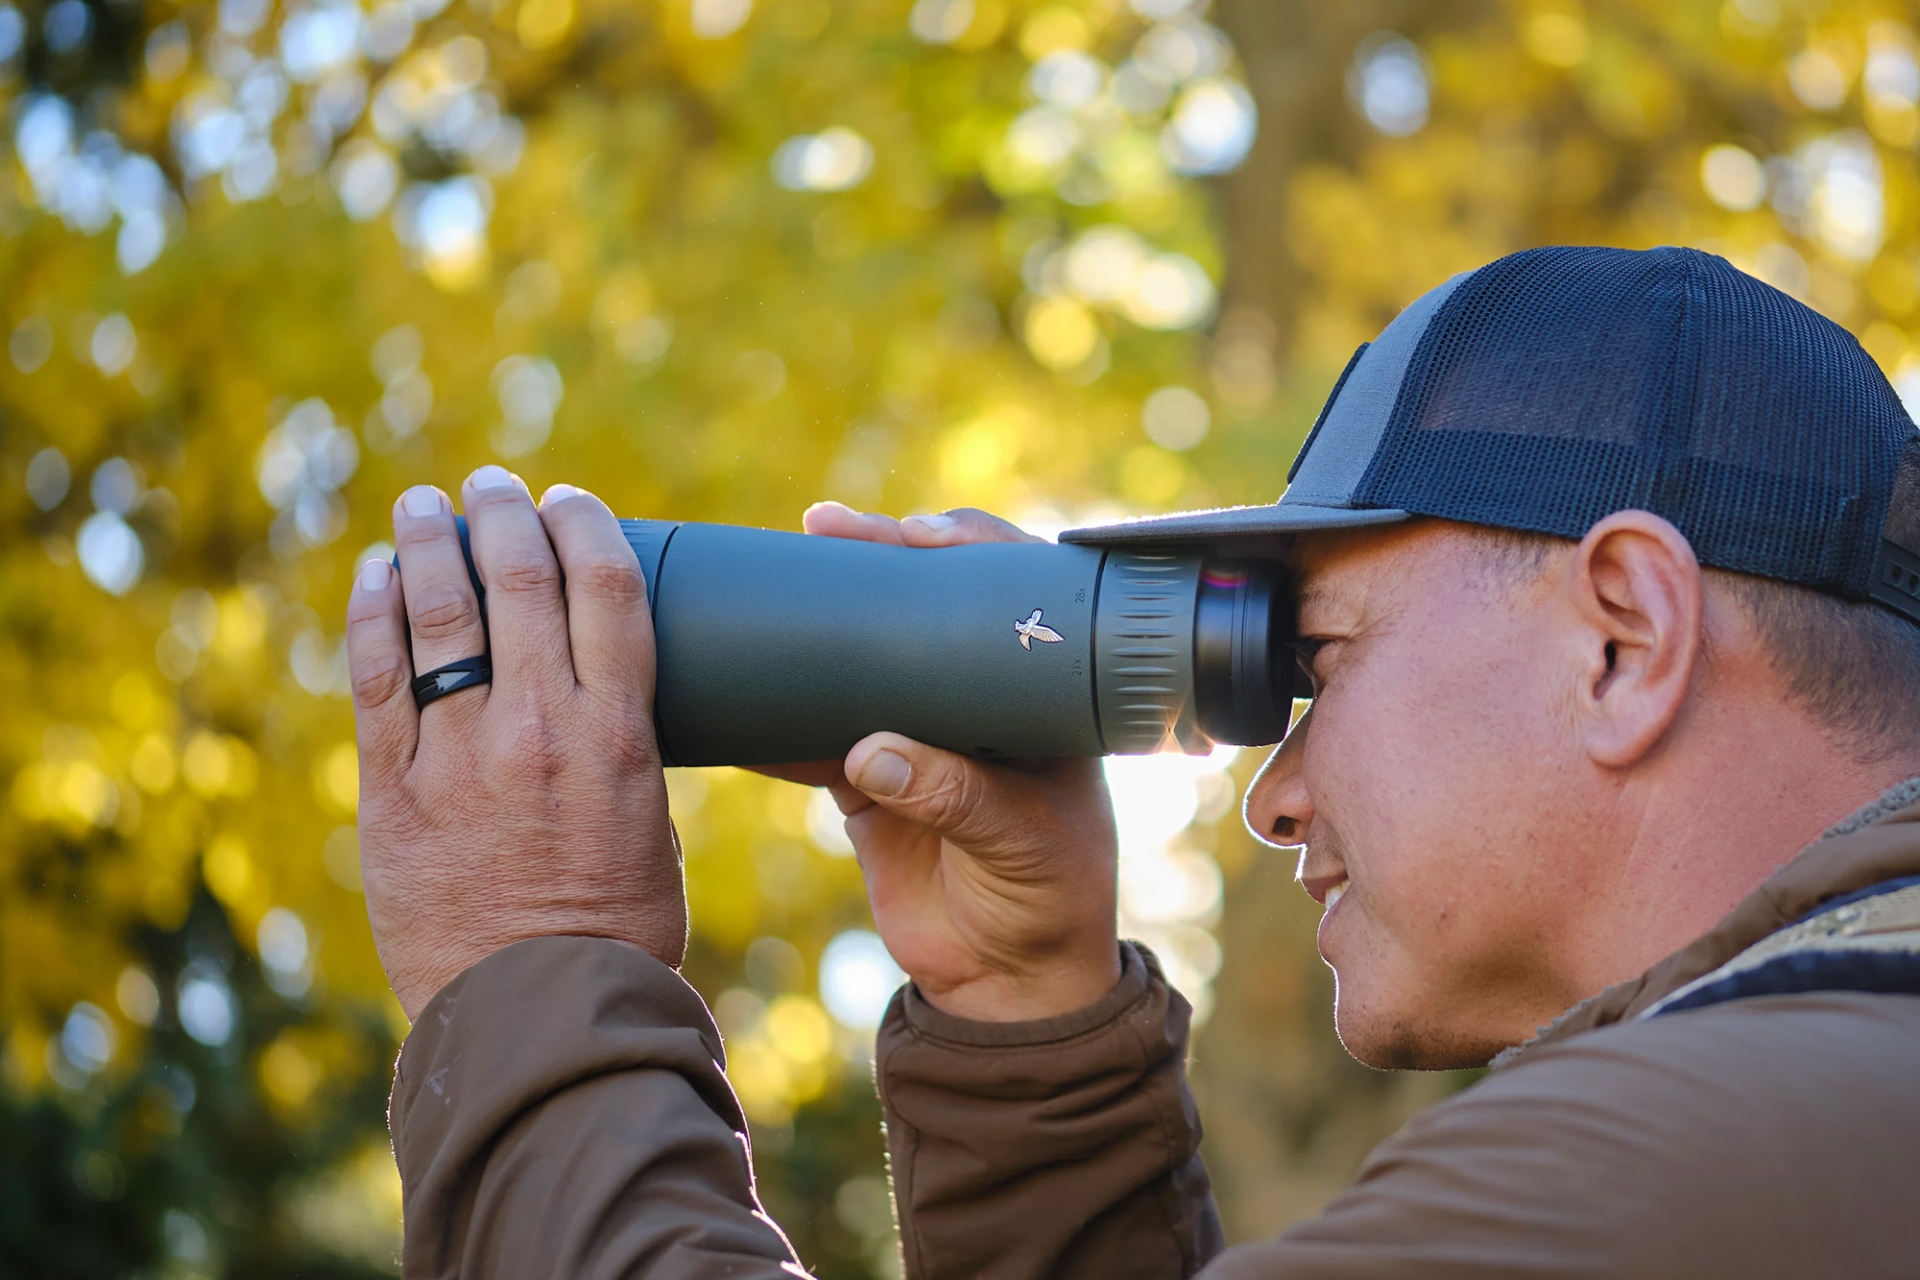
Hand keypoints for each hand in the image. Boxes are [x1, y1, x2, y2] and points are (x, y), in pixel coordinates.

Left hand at [345, 467, 682, 1020]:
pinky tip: (374, 577)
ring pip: (437, 614)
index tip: (568, 498)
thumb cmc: (618, 933)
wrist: (538, 1017)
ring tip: (421, 506)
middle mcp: (539, 726)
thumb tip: (600, 703)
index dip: (585, 526)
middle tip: (489, 483)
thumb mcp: (653, 827)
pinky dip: (372, 614)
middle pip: (518, 580)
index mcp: (618, 734)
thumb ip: (623, 754)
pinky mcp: (393, 792)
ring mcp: (459, 756)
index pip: (605, 589)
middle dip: (502, 514)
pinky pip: (375, 679)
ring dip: (428, 544)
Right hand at [760, 504, 1120, 1022]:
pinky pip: (815, 736)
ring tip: (775, 573)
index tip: (913, 533)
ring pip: (866, 656)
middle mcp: (980, 699)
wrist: (1006, 984)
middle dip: (877, 559)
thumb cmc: (1050, 902)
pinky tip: (738, 687)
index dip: (967, 549)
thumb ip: (955, 797)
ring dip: (822, 621)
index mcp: (1040, 694)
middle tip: (827, 525)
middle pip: (928, 606)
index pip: (1011, 594)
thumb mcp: (1021, 843)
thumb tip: (870, 753)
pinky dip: (777, 717)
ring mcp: (920, 735)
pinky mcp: (868, 782)